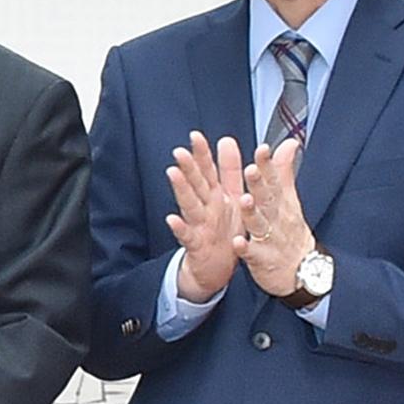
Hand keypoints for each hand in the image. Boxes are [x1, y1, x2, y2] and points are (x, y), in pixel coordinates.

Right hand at [165, 131, 245, 304]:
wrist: (217, 267)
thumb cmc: (224, 230)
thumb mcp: (231, 196)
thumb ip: (229, 169)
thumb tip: (226, 140)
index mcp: (215, 195)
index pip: (207, 170)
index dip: (201, 153)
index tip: (196, 136)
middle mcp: (205, 207)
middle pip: (196, 184)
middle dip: (188, 167)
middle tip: (180, 151)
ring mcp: (198, 225)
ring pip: (189, 205)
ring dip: (181, 190)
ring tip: (173, 174)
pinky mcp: (196, 245)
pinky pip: (188, 236)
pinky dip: (180, 228)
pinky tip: (172, 219)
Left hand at [234, 137, 316, 299]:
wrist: (303, 271)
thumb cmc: (291, 233)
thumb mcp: (290, 201)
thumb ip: (284, 172)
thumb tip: (289, 143)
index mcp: (281, 203)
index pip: (275, 180)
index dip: (268, 165)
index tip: (262, 149)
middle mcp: (276, 219)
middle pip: (267, 199)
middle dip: (259, 184)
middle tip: (250, 169)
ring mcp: (270, 239)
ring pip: (260, 224)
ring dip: (252, 212)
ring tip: (245, 200)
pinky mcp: (262, 260)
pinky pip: (252, 254)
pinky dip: (245, 248)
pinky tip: (237, 242)